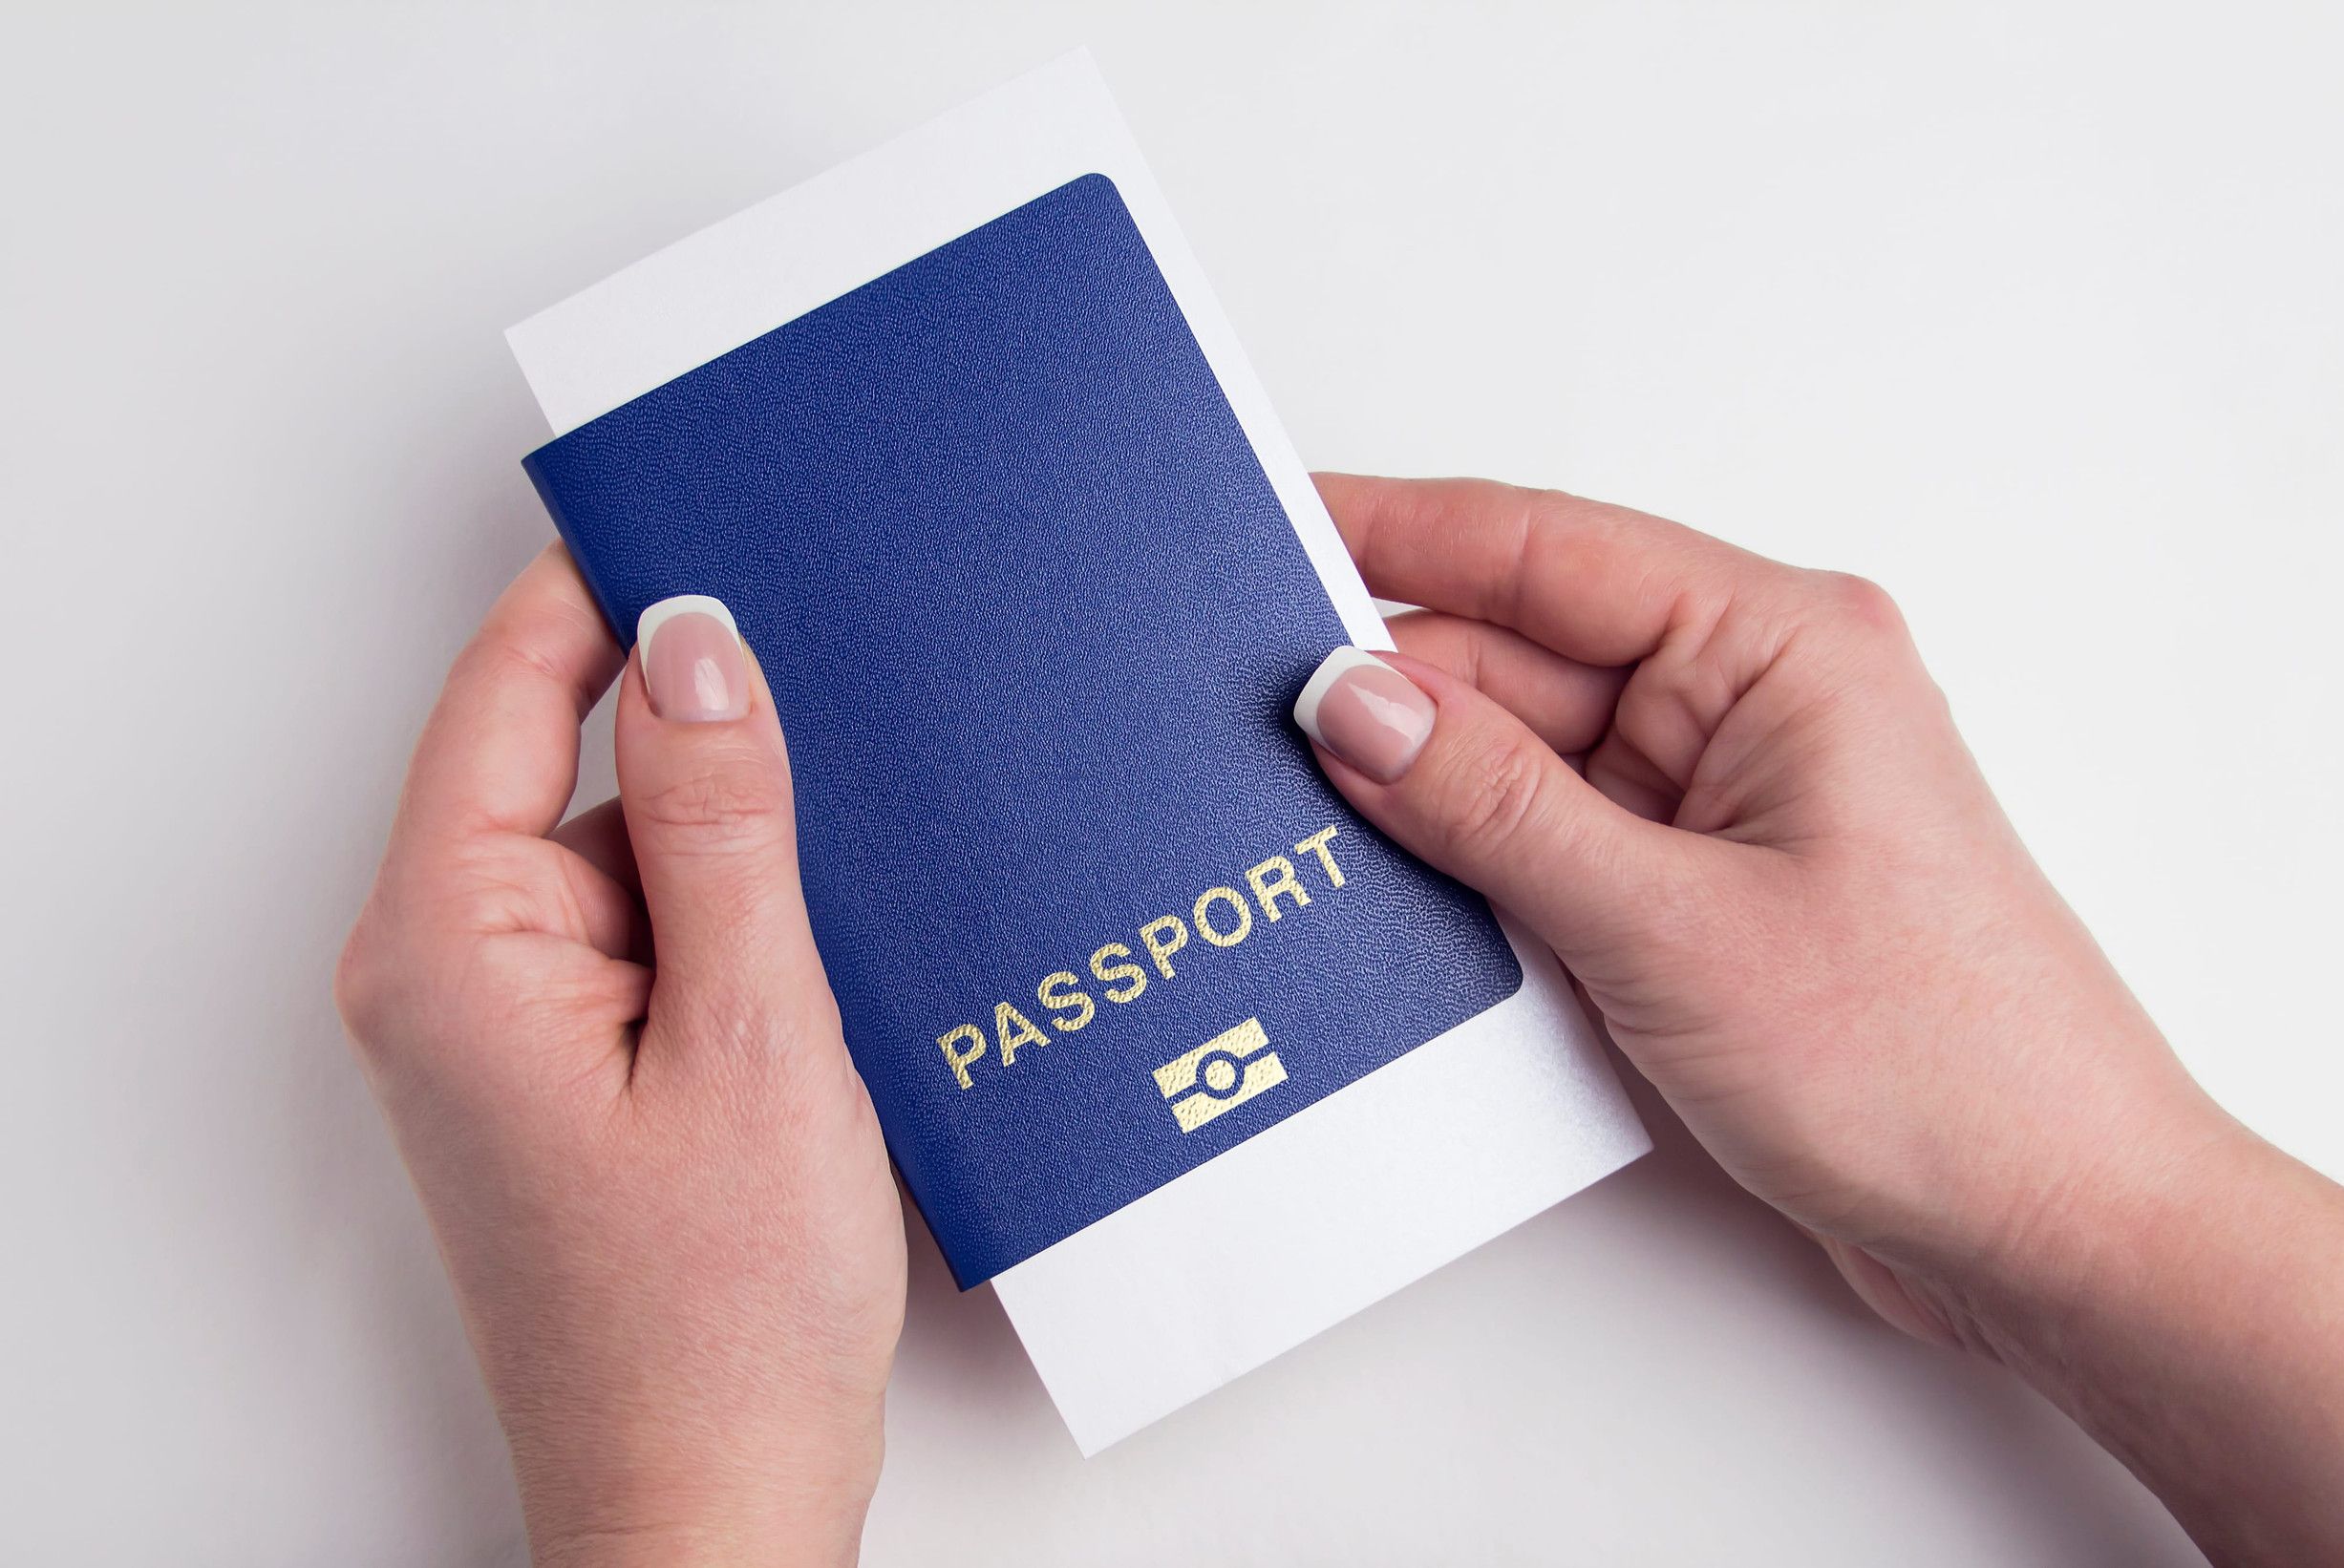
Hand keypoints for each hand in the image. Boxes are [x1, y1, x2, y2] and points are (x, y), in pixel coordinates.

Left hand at [337, 551, 902, 1566]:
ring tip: (858, 871)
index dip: (606, 587)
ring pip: (624, 849)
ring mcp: (506, 1025)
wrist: (713, 1503)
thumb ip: (719, 825)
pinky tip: (832, 951)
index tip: (712, 510)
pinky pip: (648, 932)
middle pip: (565, 761)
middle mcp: (449, 972)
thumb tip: (697, 643)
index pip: (504, 689)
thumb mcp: (754, 1037)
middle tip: (843, 691)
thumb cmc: (717, 1319)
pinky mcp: (567, 1067)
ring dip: (738, 840)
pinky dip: (738, 919)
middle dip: (705, 724)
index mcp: (452, 945)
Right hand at [1294, 475, 2343, 1564]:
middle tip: (1232, 722)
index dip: (1393, 533)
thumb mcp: (1670, 926)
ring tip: (1289, 820)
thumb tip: (1351, 701)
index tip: (1269, 527)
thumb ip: (1493, 806)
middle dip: (1387, 689)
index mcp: (1778, 647)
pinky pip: (1556, 844)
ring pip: (1527, 758)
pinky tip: (1387, 894)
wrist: (2054, 1230)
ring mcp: (1728, 803)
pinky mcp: (1707, 894)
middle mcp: (1753, 703)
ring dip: (1425, 792)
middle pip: (1520, 656)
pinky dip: (1474, 866)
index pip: (1543, 550)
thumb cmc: (1937, 1065)